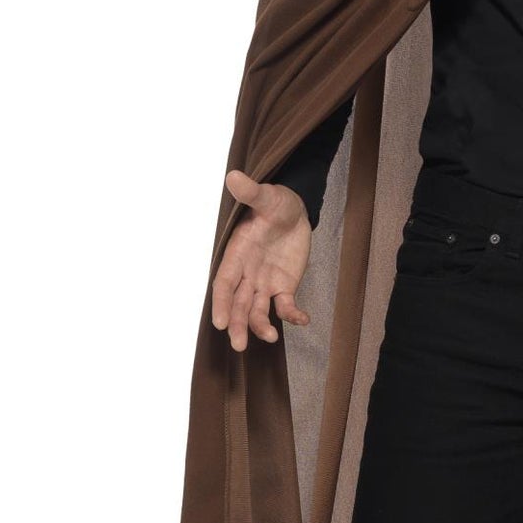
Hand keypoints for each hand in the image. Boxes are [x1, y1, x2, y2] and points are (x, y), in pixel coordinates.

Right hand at [210, 168, 312, 351]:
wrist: (295, 210)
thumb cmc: (275, 202)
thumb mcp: (266, 196)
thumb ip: (251, 192)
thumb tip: (233, 176)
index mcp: (237, 253)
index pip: (224, 282)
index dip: (220, 302)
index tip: (218, 322)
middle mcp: (247, 273)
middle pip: (237, 303)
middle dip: (237, 323)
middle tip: (238, 345)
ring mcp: (264, 282)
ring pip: (256, 309)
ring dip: (260, 325)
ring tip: (269, 337)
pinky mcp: (284, 286)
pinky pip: (285, 305)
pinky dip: (292, 315)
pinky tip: (303, 320)